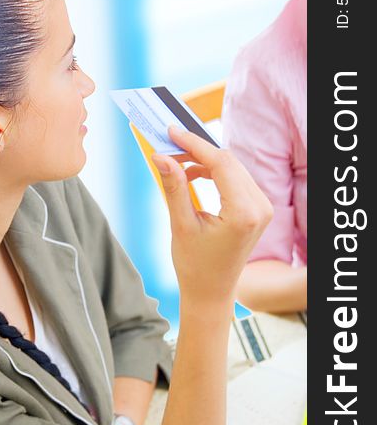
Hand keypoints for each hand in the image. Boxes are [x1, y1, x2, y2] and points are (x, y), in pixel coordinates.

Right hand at [151, 126, 272, 307]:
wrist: (212, 292)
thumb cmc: (195, 265)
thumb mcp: (181, 225)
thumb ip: (174, 187)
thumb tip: (161, 156)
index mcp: (244, 212)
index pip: (220, 163)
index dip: (194, 144)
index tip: (172, 131)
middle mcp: (260, 207)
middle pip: (228, 161)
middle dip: (197, 150)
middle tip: (169, 144)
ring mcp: (262, 207)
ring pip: (232, 167)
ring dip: (205, 161)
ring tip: (176, 163)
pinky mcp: (257, 209)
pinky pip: (235, 179)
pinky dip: (214, 172)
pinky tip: (192, 175)